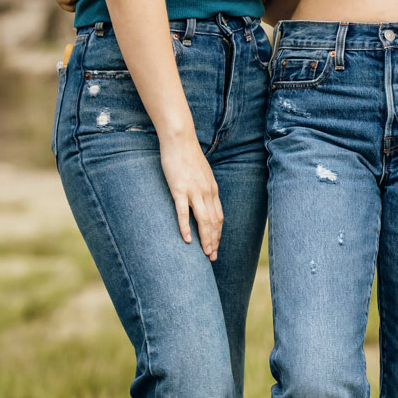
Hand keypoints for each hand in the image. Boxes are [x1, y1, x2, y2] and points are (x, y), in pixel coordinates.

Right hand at [159, 136, 223, 259]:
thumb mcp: (202, 174)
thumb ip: (204, 188)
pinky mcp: (179, 189)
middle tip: (212, 257)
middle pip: (214, 222)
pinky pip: (184, 212)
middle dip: (214, 241)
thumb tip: (203, 201)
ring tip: (205, 254)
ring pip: (203, 220)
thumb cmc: (188, 156)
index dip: (218, 233)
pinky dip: (186, 227)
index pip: (219, 217)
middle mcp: (207, 192)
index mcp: (212, 189)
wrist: (180, 140)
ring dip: (206, 239)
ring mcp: (193, 191)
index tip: (216, 247)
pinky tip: (187, 240)